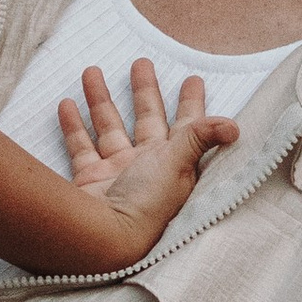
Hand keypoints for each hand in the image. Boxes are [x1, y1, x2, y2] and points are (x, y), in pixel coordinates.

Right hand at [60, 60, 237, 255]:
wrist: (106, 239)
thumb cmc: (148, 204)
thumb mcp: (178, 164)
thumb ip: (200, 138)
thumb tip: (236, 126)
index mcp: (174, 163)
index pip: (187, 126)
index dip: (191, 103)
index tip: (193, 79)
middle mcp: (147, 167)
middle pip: (146, 119)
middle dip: (145, 91)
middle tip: (141, 62)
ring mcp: (117, 173)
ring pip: (109, 127)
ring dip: (100, 100)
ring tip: (91, 70)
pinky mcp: (90, 181)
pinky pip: (81, 148)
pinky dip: (73, 127)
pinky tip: (66, 104)